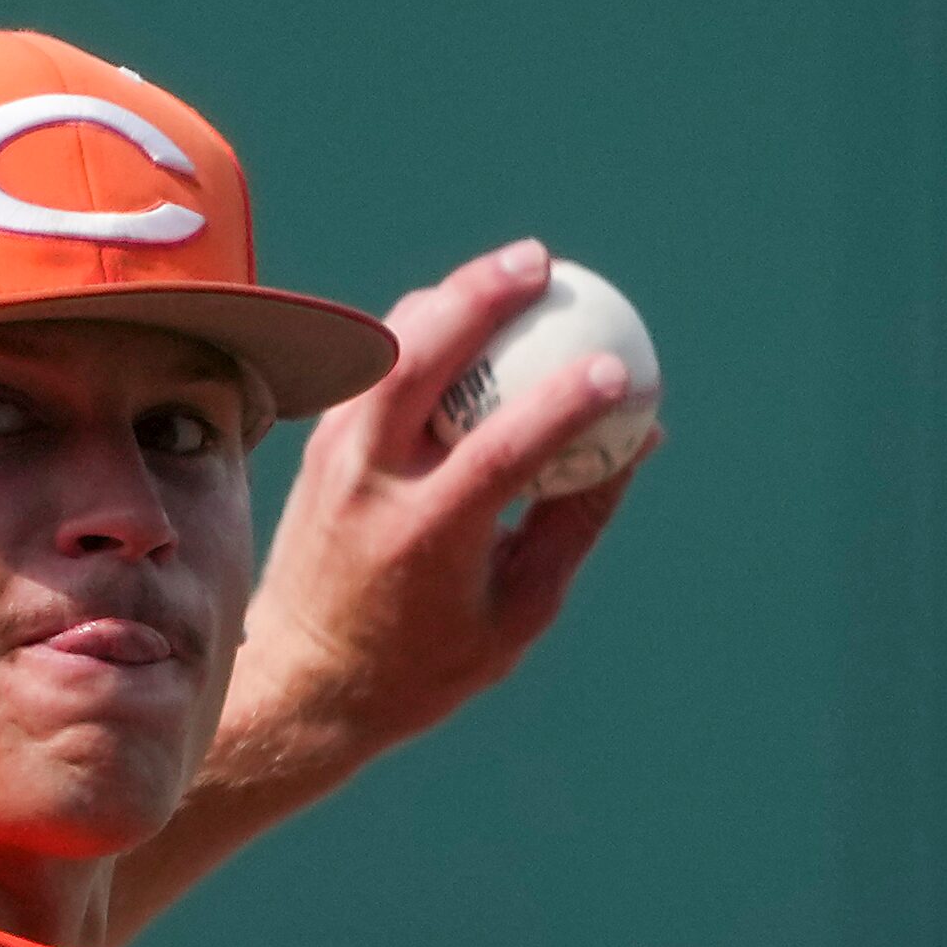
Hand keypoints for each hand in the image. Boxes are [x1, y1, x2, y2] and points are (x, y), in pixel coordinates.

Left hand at [237, 239, 655, 753]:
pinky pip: (374, 366)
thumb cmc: (424, 663)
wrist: (304, 681)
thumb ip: (577, 520)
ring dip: (449, 297)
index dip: (562, 406)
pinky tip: (464, 309)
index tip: (619, 370)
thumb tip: (641, 435)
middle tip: (546, 265)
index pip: (499, 454)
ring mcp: (333, 461)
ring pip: (386, 352)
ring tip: (514, 268)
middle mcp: (367, 488)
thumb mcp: (517, 612)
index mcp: (423, 539)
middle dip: (482, 300)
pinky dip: (419, 329)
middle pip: (418, 366)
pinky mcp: (318, 447)